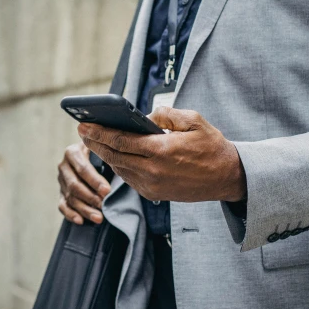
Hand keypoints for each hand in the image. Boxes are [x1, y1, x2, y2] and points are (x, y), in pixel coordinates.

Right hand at [57, 143, 110, 224]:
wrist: (91, 154)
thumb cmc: (101, 151)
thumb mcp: (103, 149)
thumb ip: (107, 156)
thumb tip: (119, 170)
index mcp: (73, 152)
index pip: (83, 169)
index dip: (95, 181)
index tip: (107, 191)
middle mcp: (64, 166)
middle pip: (74, 185)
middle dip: (90, 198)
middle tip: (104, 206)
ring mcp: (61, 181)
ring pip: (70, 198)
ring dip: (84, 210)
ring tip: (99, 218)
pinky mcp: (61, 193)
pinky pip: (63, 206)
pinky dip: (71, 214)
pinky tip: (81, 221)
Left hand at [77, 107, 245, 202]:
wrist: (227, 178)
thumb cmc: (212, 147)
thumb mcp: (194, 121)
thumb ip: (166, 114)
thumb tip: (145, 116)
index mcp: (161, 150)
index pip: (121, 140)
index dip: (99, 132)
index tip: (84, 125)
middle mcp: (153, 170)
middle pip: (114, 156)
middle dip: (96, 143)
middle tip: (82, 131)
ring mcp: (152, 185)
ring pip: (120, 169)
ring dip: (105, 155)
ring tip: (94, 142)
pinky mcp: (154, 194)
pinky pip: (129, 179)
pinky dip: (119, 166)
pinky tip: (114, 156)